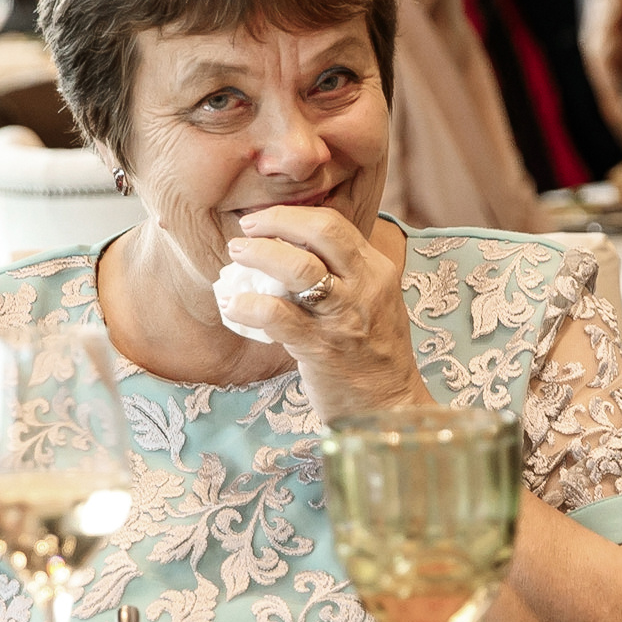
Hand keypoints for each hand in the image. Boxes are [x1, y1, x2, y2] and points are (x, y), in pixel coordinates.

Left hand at [222, 206, 432, 421]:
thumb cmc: (373, 353)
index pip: (334, 224)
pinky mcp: (321, 348)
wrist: (388, 405)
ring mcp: (343, 318)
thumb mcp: (372, 302)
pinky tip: (233, 304)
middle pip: (320, 233)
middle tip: (246, 229)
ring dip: (259, 255)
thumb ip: (345, 274)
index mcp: (377, 270)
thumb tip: (292, 249)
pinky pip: (277, 317)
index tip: (264, 219)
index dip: (293, 216)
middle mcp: (364, 288)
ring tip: (236, 255)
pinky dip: (248, 305)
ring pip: (299, 269)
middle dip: (276, 222)